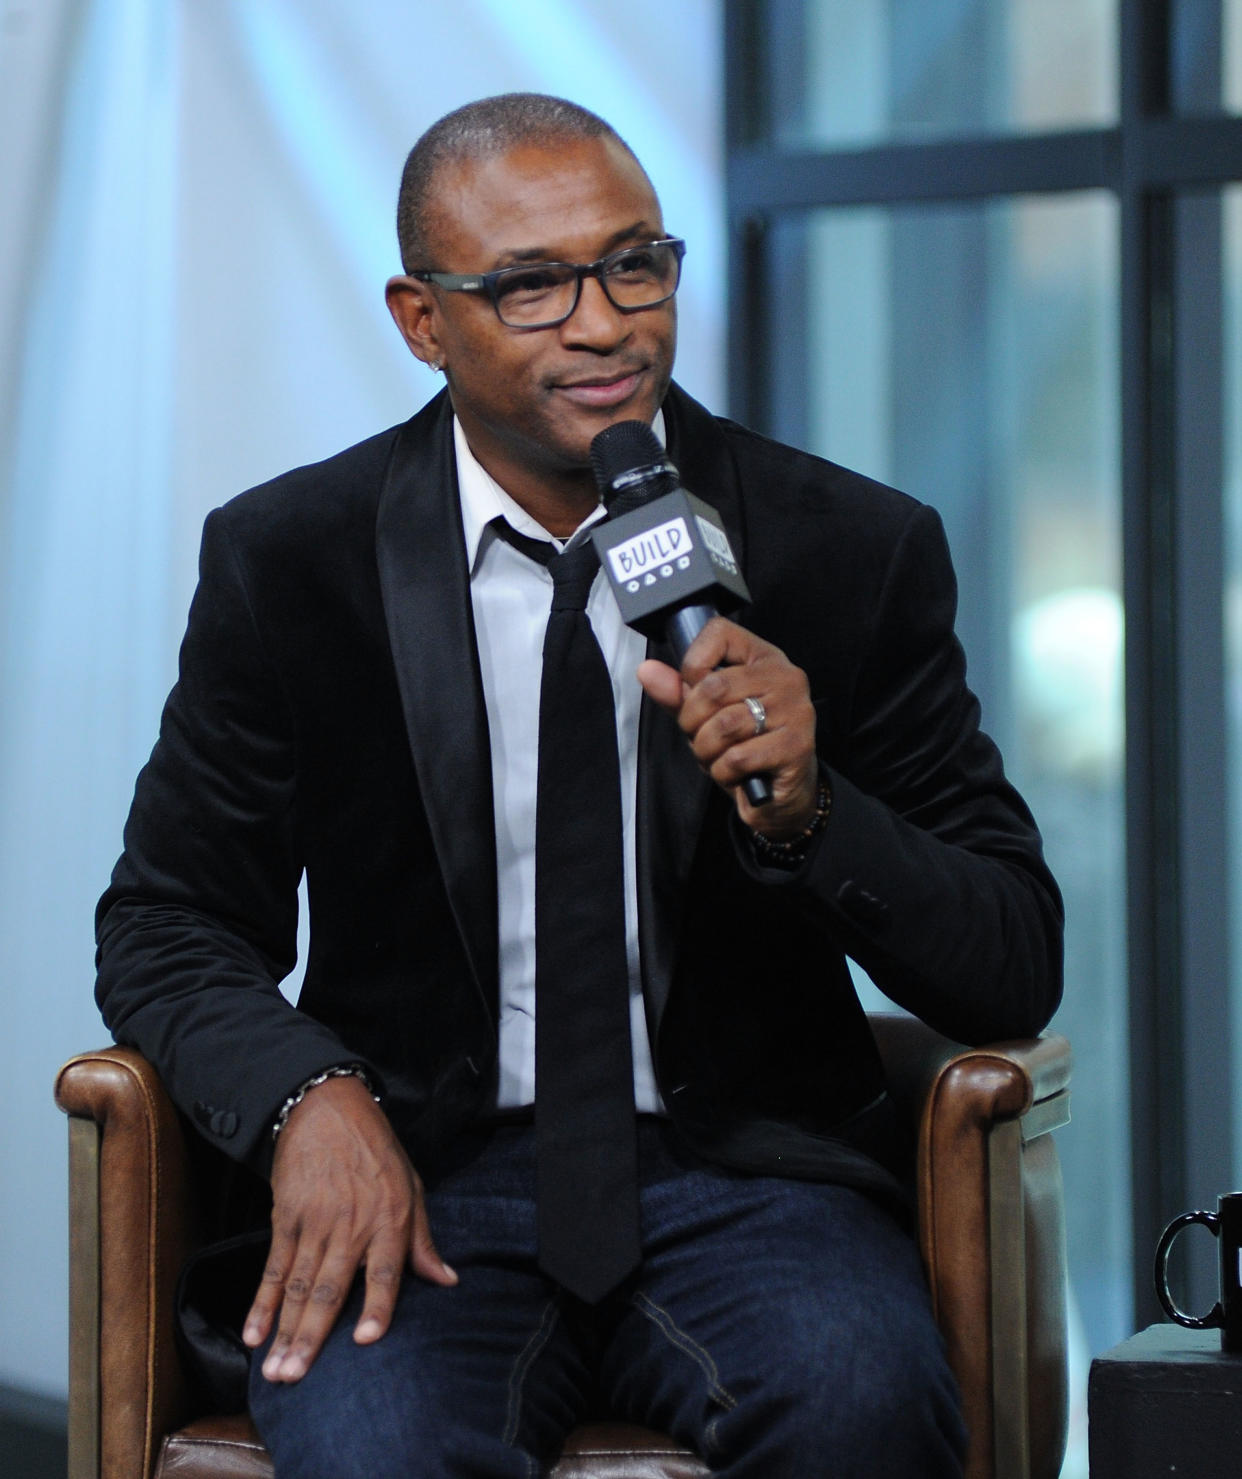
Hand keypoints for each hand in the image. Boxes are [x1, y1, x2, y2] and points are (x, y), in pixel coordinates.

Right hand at [242, 1074, 456, 1382]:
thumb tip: (447, 1281)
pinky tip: (254, 1332)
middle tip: (294, 1376)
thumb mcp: (411, 1188)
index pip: (383, 1272)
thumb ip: (423, 1241)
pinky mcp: (286, 1218)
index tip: (365, 1340)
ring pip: (296, 1286)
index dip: (376, 1306)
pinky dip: (262, 1301)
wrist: (328, 1109)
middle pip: (328, 1289)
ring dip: (284, 1330)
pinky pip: (273, 1267)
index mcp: (388, 1220)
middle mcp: (351, 1226)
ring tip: (273, 1369)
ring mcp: (314, 1223)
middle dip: (310, 1336)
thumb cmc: (377, 1151)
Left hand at [637, 617, 818, 839]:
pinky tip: (736, 773)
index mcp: (762, 658)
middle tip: (702, 738)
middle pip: (714, 688)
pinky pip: (737, 758)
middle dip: (693, 722)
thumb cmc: (746, 748)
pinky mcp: (797, 746)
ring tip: (719, 757)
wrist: (781, 794)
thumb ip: (677, 693)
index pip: (719, 633)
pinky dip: (724, 773)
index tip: (695, 692)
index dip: (693, 666)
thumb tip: (647, 671)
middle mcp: (785, 677)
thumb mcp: (705, 717)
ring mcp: (795, 710)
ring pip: (724, 726)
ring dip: (707, 751)